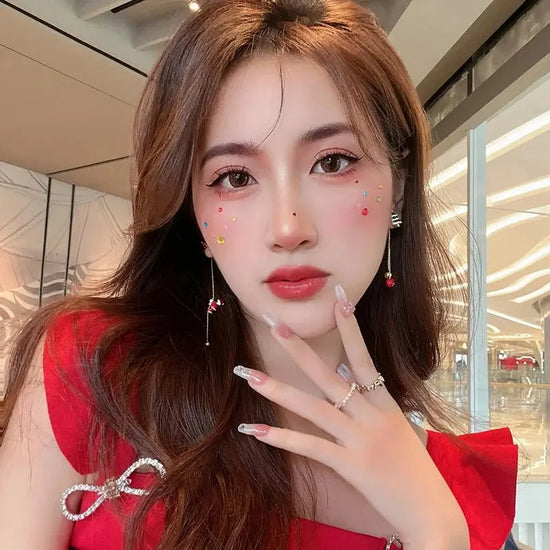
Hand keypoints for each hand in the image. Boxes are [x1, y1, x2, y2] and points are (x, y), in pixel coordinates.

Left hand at [233, 284, 468, 548]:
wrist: (433, 512)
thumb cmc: (415, 470)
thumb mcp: (398, 428)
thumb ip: (373, 403)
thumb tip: (347, 376)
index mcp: (385, 403)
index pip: (364, 357)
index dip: (350, 327)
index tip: (338, 298)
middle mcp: (371, 415)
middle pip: (329, 375)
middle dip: (299, 348)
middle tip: (275, 324)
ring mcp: (360, 439)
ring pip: (312, 407)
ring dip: (276, 389)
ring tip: (247, 374)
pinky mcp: (350, 465)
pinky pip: (310, 446)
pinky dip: (281, 437)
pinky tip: (255, 429)